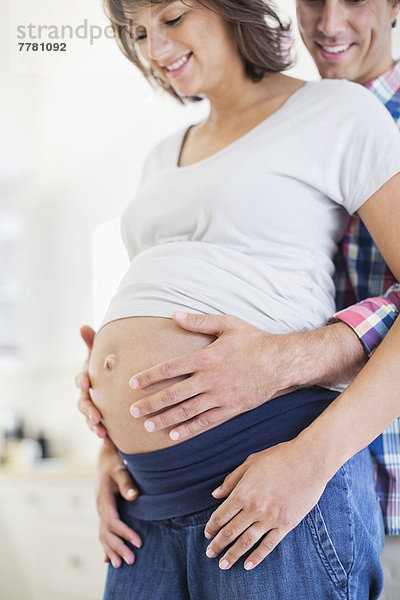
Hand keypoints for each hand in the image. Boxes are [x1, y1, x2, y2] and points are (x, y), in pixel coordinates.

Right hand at [76, 325, 111, 445]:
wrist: (117, 389)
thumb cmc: (108, 367)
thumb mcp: (103, 356)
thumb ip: (94, 343)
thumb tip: (83, 326)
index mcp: (87, 378)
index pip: (80, 379)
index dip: (82, 380)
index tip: (86, 382)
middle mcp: (88, 395)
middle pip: (83, 403)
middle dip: (88, 410)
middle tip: (95, 416)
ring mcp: (94, 409)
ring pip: (90, 419)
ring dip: (94, 426)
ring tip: (101, 433)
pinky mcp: (103, 422)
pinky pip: (101, 430)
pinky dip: (105, 436)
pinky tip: (110, 442)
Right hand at [96, 444, 141, 566]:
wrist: (106, 457)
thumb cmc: (116, 461)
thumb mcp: (121, 468)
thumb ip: (127, 482)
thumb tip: (134, 497)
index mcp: (103, 498)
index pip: (113, 522)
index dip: (125, 533)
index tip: (139, 542)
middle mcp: (100, 506)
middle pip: (107, 532)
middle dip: (118, 547)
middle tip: (132, 561)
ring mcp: (101, 510)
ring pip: (103, 534)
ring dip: (110, 550)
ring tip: (119, 565)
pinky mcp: (104, 511)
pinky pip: (103, 531)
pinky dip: (105, 545)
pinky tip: (107, 558)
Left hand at [129, 312, 295, 440]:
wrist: (282, 362)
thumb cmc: (254, 340)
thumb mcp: (228, 323)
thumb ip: (199, 321)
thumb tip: (174, 314)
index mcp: (206, 357)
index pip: (170, 368)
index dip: (149, 376)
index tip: (132, 382)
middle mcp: (210, 379)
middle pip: (173, 394)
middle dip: (150, 403)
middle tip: (132, 411)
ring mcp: (220, 397)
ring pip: (186, 411)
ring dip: (165, 419)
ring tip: (147, 426)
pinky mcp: (231, 409)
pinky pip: (206, 422)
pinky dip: (189, 430)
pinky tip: (174, 436)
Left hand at [203, 438, 328, 570]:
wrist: (308, 461)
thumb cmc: (278, 458)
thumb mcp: (250, 463)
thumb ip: (231, 480)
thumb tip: (216, 494)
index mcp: (243, 492)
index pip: (221, 516)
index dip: (212, 527)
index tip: (207, 534)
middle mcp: (254, 508)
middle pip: (230, 532)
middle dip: (218, 545)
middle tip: (210, 554)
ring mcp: (270, 518)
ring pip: (246, 542)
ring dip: (232, 555)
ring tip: (223, 565)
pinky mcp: (286, 524)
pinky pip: (268, 545)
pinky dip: (257, 557)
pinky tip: (248, 565)